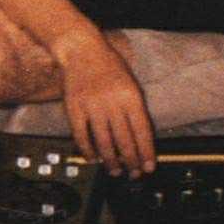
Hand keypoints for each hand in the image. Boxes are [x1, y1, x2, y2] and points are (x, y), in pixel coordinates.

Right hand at [56, 36, 154, 176]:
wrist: (82, 50)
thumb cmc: (109, 65)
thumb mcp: (130, 82)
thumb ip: (135, 108)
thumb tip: (142, 138)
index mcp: (130, 96)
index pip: (142, 131)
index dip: (146, 152)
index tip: (149, 167)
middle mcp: (112, 102)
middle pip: (124, 140)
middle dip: (131, 161)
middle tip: (133, 173)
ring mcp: (92, 106)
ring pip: (104, 142)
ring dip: (111, 161)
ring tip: (115, 171)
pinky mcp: (74, 109)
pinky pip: (81, 136)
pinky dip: (88, 150)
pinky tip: (93, 159)